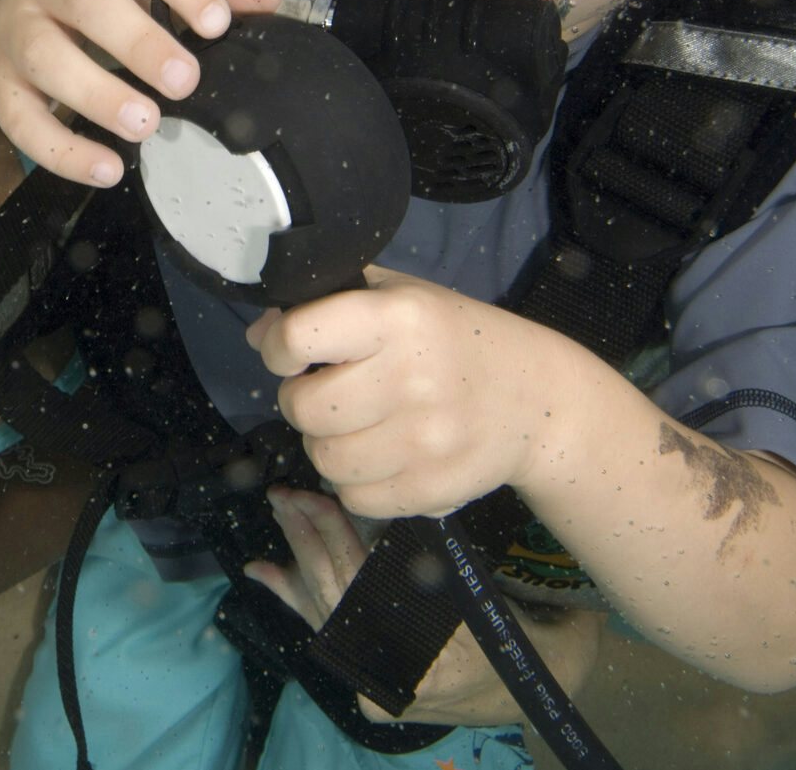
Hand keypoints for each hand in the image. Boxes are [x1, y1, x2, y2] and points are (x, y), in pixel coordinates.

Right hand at [0, 0, 280, 185]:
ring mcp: (18, 31)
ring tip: (146, 126)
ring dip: (96, 94)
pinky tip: (108, 169)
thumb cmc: (96, 6)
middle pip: (87, 2)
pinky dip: (62, 151)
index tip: (217, 23)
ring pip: (45, 57)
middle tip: (185, 82)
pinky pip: (21, 119)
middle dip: (137, 42)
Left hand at [244, 486, 574, 726]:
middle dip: (309, 539)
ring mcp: (375, 681)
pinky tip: (260, 570)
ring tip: (280, 515)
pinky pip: (324, 631)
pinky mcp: (366, 681)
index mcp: (426, 645)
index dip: (339, 536)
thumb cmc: (511, 627)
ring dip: (297, 559)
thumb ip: (433, 556)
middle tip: (286, 496)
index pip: (365, 582)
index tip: (319, 496)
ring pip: (323, 611)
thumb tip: (379, 503)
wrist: (527, 686)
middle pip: (336, 593)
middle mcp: (394, 671)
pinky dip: (293, 596)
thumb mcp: (479, 585)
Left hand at [247, 266, 589, 519]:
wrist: (537, 400)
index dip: (280, 348)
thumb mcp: (398, 297)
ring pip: (323, 459)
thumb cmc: (452, 339)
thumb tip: (258, 335)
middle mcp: (411, 377)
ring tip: (356, 426)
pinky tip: (381, 456)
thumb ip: (326, 306)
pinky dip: (355, 482)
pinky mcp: (433, 490)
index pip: (298, 337)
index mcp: (398, 317)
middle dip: (302, 401)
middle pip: (303, 409)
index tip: (293, 352)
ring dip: (326, 445)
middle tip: (330, 393)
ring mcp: (425, 440)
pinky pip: (353, 498)